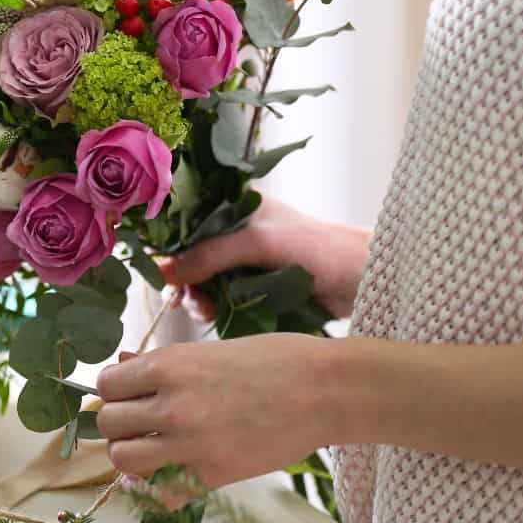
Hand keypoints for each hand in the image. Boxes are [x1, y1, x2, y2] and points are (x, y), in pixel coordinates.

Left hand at [96, 334, 336, 487]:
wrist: (325, 390)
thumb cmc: (274, 359)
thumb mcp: (210, 349)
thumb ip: (163, 363)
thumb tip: (123, 364)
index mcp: (169, 365)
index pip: (107, 384)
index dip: (115, 390)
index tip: (129, 394)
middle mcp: (171, 404)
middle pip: (108, 423)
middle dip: (119, 423)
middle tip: (139, 422)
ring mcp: (190, 442)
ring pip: (122, 458)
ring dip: (131, 454)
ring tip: (152, 447)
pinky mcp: (212, 474)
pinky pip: (159, 492)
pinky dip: (157, 487)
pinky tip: (172, 472)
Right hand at [158, 197, 370, 319]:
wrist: (364, 281)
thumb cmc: (317, 247)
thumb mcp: (257, 243)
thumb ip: (209, 254)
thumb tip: (163, 272)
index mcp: (235, 206)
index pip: (187, 221)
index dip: (169, 244)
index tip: (158, 269)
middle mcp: (235, 232)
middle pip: (189, 255)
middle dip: (183, 277)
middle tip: (183, 297)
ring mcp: (244, 262)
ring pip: (202, 281)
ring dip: (198, 297)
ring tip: (206, 308)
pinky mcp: (253, 289)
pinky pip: (221, 300)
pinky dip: (215, 309)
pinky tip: (219, 316)